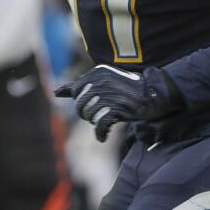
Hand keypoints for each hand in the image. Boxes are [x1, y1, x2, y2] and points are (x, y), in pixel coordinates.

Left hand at [54, 64, 181, 141]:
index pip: (76, 91)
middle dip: (88, 114)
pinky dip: (101, 134)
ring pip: (89, 116)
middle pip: (80, 105)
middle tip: (100, 116)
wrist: (154, 93)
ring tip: (106, 122)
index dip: (83, 102)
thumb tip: (55, 92)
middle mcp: (100, 81)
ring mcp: (108, 95)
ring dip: (96, 123)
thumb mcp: (104, 80)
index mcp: (97, 72)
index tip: (94, 105)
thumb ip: (80, 85)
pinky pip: (100, 125)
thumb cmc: (128, 87)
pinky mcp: (116, 109)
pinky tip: (103, 137)